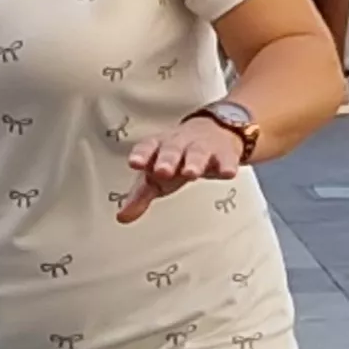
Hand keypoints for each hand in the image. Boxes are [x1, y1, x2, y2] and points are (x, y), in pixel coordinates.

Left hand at [118, 116, 246, 222]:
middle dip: (166, 160)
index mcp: (157, 147)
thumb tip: (122, 217)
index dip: (141, 155)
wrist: (212, 131)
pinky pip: (226, 159)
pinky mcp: (224, 154)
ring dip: (193, 162)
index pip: (146, 148)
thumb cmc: (177, 158)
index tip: (134, 163)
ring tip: (191, 173)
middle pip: (171, 150)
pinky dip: (226, 165)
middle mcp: (178, 144)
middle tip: (162, 171)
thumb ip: (139, 196)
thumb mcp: (156, 176)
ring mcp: (201, 147)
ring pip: (197, 152)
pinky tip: (226, 173)